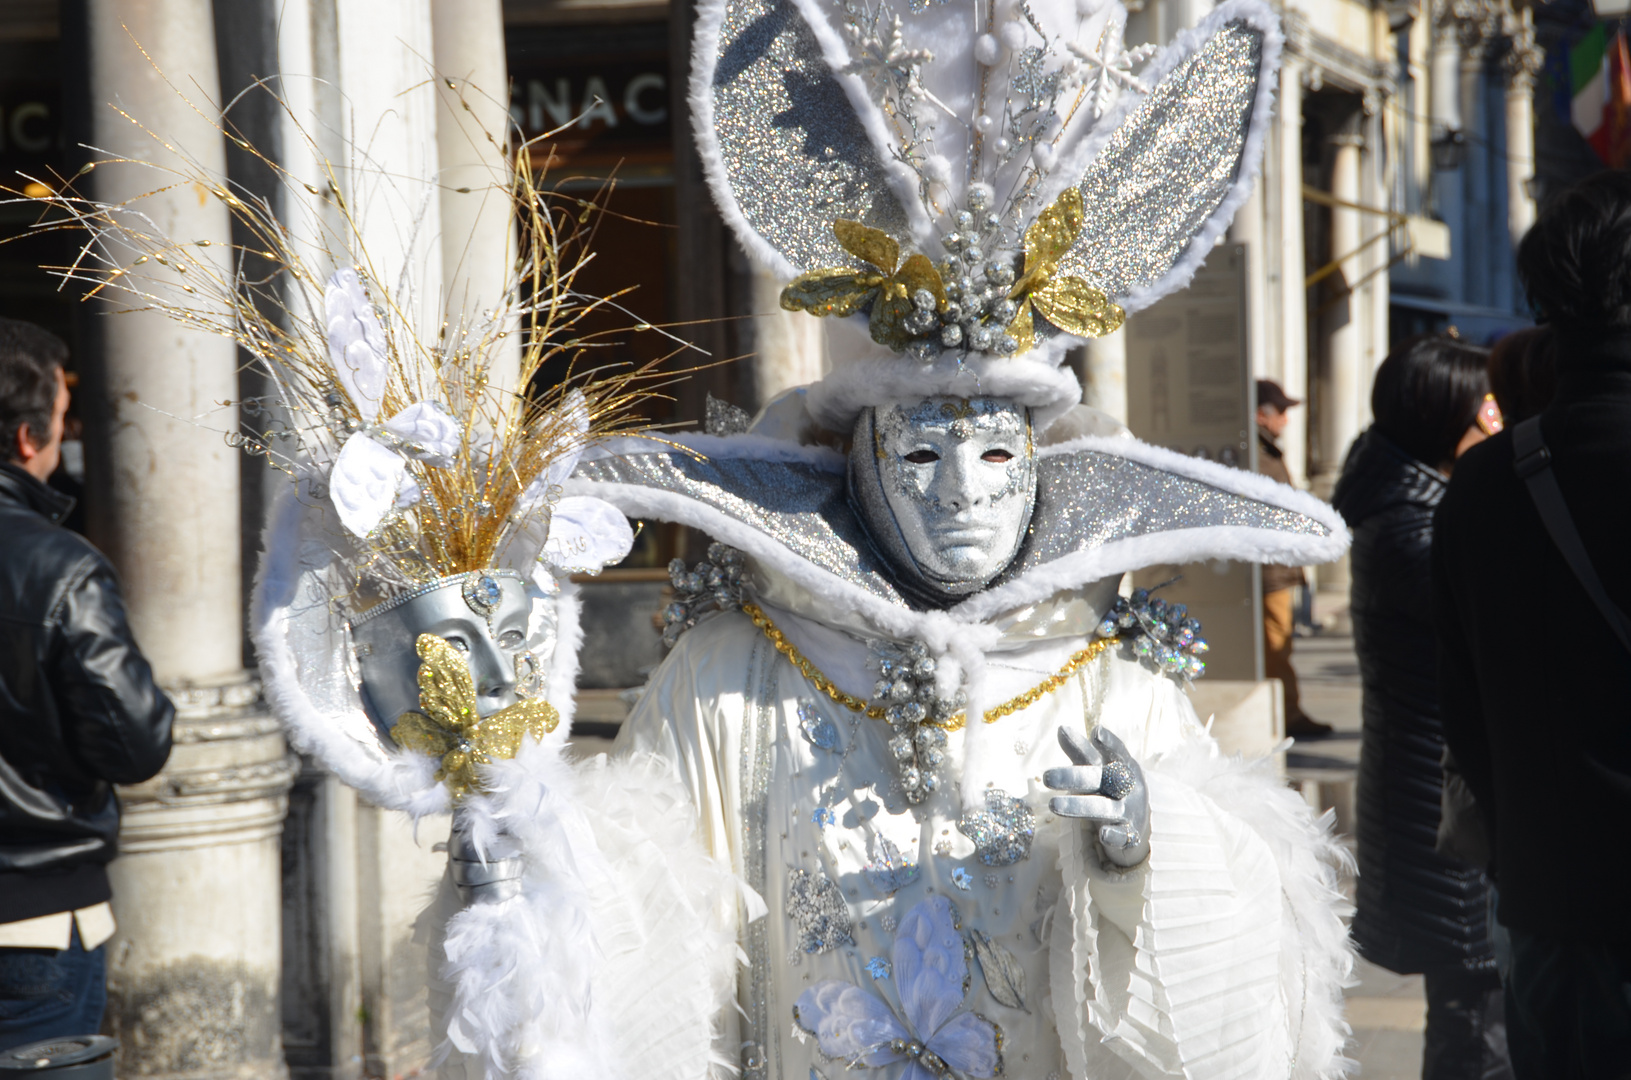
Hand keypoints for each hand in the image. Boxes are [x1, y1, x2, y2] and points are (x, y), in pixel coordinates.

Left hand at [1044, 724, 1150, 869]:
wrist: (1140, 820)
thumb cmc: (1110, 786)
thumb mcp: (1097, 768)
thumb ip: (1080, 750)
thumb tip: (1061, 727)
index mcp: (1120, 766)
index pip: (1114, 752)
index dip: (1108, 743)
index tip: (1096, 733)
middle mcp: (1126, 787)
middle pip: (1099, 779)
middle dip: (1073, 777)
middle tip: (1046, 776)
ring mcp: (1128, 810)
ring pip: (1104, 808)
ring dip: (1079, 806)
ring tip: (1053, 805)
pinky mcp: (1129, 835)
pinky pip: (1123, 836)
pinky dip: (1114, 836)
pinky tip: (1103, 835)